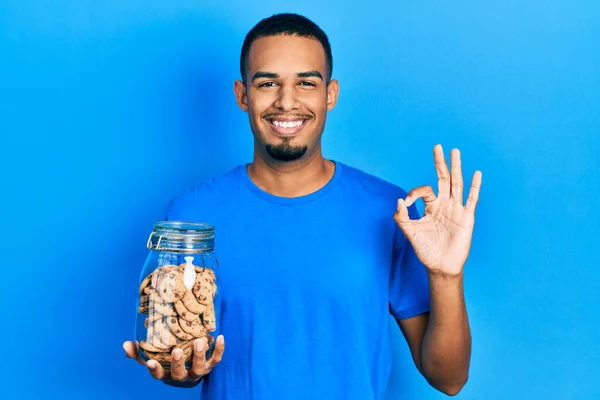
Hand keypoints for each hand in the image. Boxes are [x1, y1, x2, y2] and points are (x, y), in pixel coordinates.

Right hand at [123, 335, 224, 386]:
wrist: (190, 374)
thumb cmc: (167, 364)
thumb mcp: (152, 359)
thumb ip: (138, 353)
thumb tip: (126, 344)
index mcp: (167, 374)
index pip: (159, 374)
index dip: (155, 370)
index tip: (151, 362)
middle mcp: (182, 376)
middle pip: (179, 373)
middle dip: (178, 363)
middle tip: (177, 350)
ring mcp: (197, 372)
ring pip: (199, 367)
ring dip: (199, 354)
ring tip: (199, 340)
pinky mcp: (209, 366)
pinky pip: (216, 359)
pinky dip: (219, 349)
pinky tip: (220, 336)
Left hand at [394, 145, 481, 275]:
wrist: (440, 266)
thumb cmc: (426, 250)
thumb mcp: (410, 232)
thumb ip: (402, 217)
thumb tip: (399, 200)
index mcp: (431, 206)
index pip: (424, 191)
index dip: (413, 194)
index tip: (406, 204)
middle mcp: (444, 204)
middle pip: (443, 179)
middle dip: (440, 163)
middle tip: (438, 146)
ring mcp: (456, 209)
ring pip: (457, 184)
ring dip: (456, 168)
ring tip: (455, 152)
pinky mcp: (467, 218)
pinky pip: (471, 199)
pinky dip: (474, 187)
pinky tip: (476, 174)